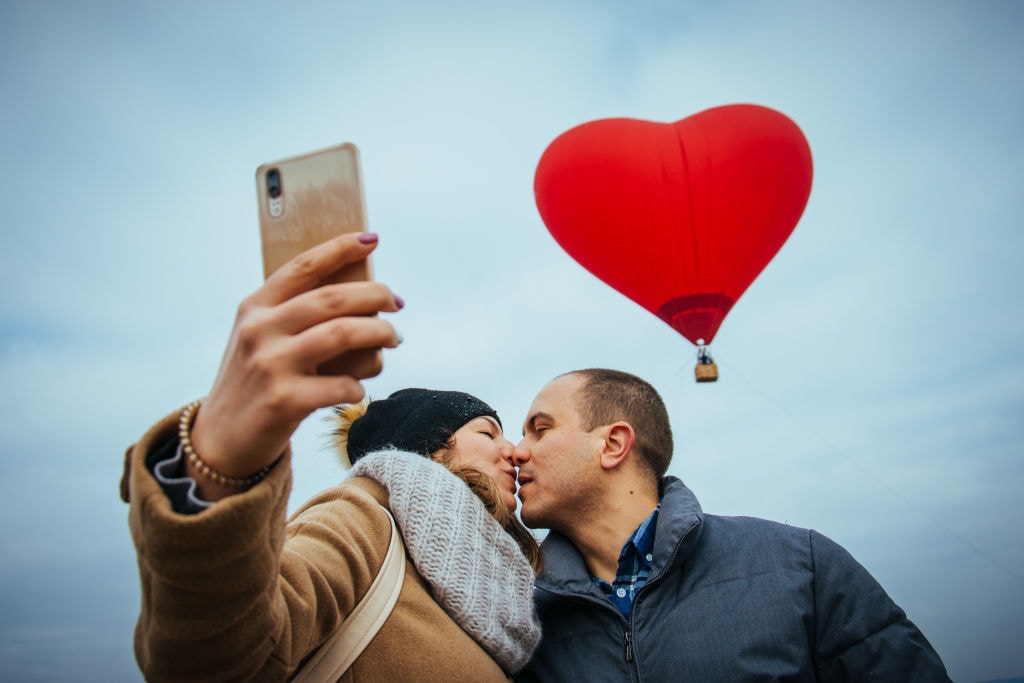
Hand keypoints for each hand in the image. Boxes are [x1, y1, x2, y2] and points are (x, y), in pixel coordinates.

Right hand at [188, 232, 401, 498]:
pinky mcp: (284, 402)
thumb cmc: (255, 381)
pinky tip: (358, 389)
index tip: (371, 239)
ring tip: (393, 340)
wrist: (219, 440)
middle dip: (376, 296)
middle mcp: (260, 330)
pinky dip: (360, 386)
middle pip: (333, 298)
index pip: (303, 266)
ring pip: (344, 334)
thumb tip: (364, 297)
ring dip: (379, 334)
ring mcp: (271, 365)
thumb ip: (295, 315)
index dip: (340, 249)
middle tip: (398, 304)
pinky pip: (342, 385)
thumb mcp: (260, 338)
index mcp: (255, 307)